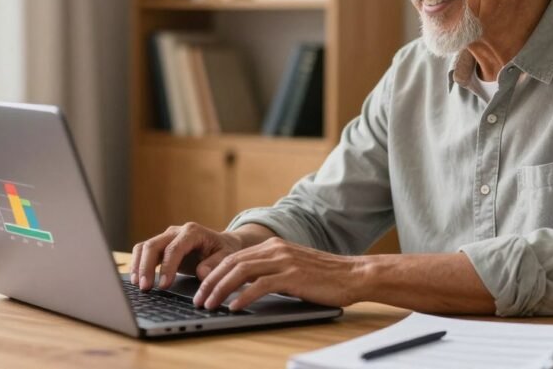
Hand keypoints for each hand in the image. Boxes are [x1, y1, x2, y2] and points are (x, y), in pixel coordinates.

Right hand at [130, 222, 243, 290]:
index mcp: (192, 232)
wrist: (221, 244)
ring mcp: (166, 237)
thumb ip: (216, 264)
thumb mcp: (227, 256)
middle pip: (153, 245)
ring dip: (138, 266)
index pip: (174, 248)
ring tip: (138, 285)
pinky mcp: (160, 245)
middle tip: (145, 288)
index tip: (164, 286)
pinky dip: (137, 264)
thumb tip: (202, 272)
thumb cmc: (224, 250)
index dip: (167, 267)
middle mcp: (176, 231)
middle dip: (147, 267)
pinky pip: (143, 252)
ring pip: (144, 247)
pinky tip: (136, 280)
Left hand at [192, 237, 366, 311]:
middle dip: (211, 282)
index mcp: (273, 246)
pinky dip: (243, 296)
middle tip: (198, 299)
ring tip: (210, 305)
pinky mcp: (293, 275)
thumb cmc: (325, 277)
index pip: (234, 258)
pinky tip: (234, 307)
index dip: (214, 274)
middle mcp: (276, 249)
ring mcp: (284, 261)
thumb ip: (271, 272)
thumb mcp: (293, 268)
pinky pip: (260, 285)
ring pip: (241, 272)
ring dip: (221, 290)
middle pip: (232, 263)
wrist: (353, 274)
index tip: (201, 289)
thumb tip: (245, 287)